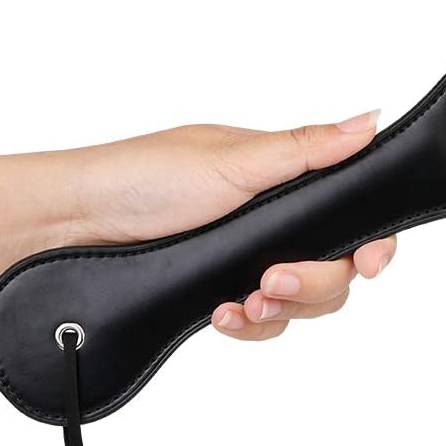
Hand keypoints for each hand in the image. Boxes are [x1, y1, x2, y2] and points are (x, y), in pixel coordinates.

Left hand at [73, 110, 396, 340]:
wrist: (74, 228)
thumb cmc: (142, 178)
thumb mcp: (231, 160)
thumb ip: (306, 150)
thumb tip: (369, 121)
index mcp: (283, 180)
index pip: (350, 214)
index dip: (370, 243)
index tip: (369, 264)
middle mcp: (273, 223)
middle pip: (335, 269)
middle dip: (314, 282)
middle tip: (274, 279)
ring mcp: (248, 262)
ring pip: (303, 303)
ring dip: (282, 308)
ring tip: (245, 301)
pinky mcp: (223, 294)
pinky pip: (262, 323)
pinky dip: (249, 325)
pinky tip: (221, 316)